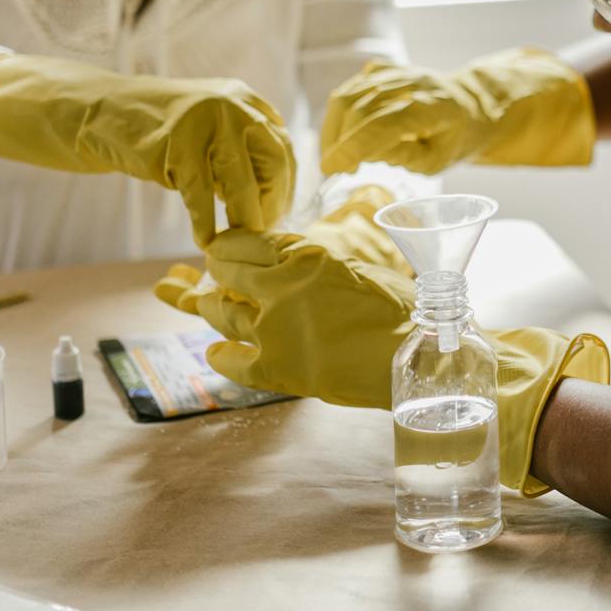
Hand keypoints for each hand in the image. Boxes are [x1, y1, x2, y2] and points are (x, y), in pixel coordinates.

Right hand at [0, 53, 293, 245]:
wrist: (101, 112)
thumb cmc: (161, 132)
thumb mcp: (211, 130)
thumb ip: (242, 153)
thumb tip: (276, 201)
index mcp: (247, 100)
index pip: (283, 148)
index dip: (286, 186)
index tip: (278, 215)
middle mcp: (234, 105)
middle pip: (273, 164)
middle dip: (273, 204)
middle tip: (263, 235)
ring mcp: (207, 122)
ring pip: (243, 182)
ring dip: (246, 220)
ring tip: (240, 245)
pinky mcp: (178, 144)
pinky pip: (201, 195)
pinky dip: (206, 223)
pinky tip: (205, 242)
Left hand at [155, 226, 609, 492]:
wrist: (417, 357)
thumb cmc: (401, 308)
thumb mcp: (359, 264)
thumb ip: (321, 258)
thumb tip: (299, 254)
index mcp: (305, 255)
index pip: (245, 242)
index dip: (226, 245)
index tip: (218, 247)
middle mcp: (281, 288)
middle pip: (225, 274)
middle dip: (210, 272)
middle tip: (193, 273)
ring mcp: (274, 329)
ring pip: (222, 312)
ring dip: (207, 306)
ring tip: (198, 302)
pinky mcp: (277, 368)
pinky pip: (231, 359)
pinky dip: (220, 353)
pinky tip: (216, 349)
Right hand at [320, 47, 594, 175]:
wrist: (469, 105)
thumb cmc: (454, 139)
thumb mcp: (438, 161)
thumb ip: (405, 157)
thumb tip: (366, 153)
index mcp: (435, 107)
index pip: (386, 122)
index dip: (356, 145)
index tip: (333, 168)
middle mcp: (413, 82)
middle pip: (360, 106)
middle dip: (340, 141)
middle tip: (338, 169)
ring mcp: (396, 72)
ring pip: (347, 94)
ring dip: (333, 129)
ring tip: (338, 157)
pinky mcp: (383, 70)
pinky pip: (350, 88)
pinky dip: (338, 114)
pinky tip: (344, 135)